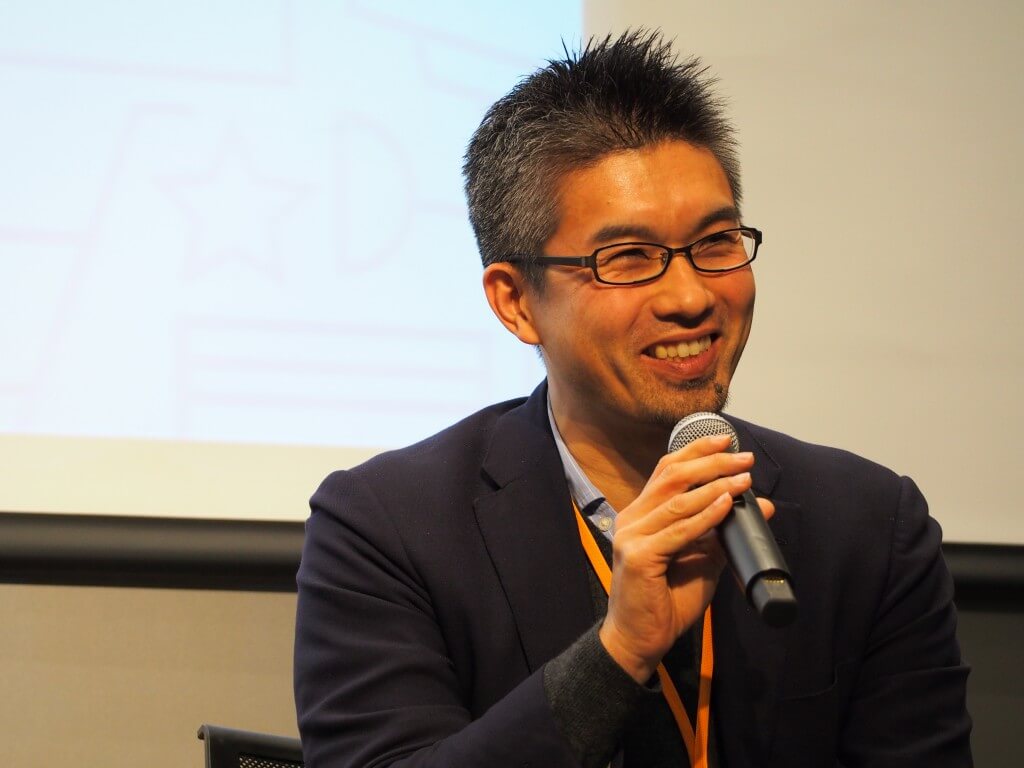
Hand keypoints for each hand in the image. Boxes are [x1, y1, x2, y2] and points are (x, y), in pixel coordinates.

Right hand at [598, 434, 774, 682]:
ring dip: (715, 485)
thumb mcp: (702, 560)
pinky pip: (679, 531)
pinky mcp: (639, 557)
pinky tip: (727, 504)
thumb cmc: (667, 601)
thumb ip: (725, 532)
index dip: (696, 452)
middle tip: (744, 457)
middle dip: (711, 462)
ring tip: (744, 478)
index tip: (727, 440)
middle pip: (671, 477)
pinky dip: (706, 515)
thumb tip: (763, 506)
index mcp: (640, 515)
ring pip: (677, 501)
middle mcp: (631, 519)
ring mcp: (631, 537)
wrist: (641, 640)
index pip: (666, 471)